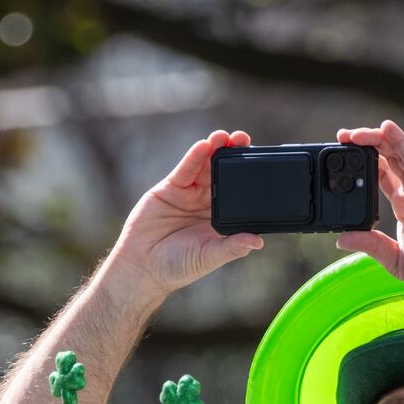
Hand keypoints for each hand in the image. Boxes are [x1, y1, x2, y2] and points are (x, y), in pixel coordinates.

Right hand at [106, 129, 264, 301]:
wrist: (142, 267)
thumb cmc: (177, 267)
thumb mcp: (209, 257)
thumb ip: (232, 248)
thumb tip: (258, 242)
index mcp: (221, 219)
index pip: (238, 194)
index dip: (248, 179)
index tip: (261, 163)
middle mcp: (207, 203)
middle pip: (223, 174)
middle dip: (233, 156)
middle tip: (244, 139)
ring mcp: (189, 194)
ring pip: (205, 167)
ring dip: (214, 150)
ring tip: (224, 136)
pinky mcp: (170, 188)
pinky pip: (185, 170)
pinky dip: (194, 157)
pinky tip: (203, 146)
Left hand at [336, 120, 403, 304]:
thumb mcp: (398, 261)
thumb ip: (372, 247)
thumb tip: (342, 240)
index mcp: (403, 206)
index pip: (377, 177)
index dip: (359, 164)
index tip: (338, 158)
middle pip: (384, 158)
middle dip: (362, 145)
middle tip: (340, 137)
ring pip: (396, 153)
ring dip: (375, 139)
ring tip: (353, 134)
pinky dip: (401, 142)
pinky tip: (386, 129)